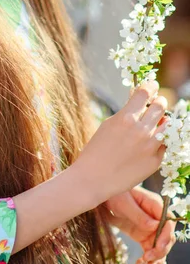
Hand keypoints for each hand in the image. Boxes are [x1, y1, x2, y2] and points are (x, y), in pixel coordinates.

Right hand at [75, 80, 168, 203]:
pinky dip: (160, 140)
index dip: (150, 86)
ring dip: (163, 120)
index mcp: (126, 118)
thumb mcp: (108, 124)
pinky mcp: (156, 161)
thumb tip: (139, 101)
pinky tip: (150, 142)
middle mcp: (141, 131)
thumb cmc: (97, 149)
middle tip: (156, 103)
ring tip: (157, 122)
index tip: (151, 85)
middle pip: (160, 106)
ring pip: (168, 125)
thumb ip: (126, 113)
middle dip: (159, 102)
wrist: (94, 178)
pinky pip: (164, 144)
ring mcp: (151, 147)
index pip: (145, 93)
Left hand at [104, 186, 176, 263]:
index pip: (168, 221)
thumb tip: (155, 226)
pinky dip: (148, 259)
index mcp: (155, 204)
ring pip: (160, 246)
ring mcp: (151, 228)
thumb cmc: (116, 195)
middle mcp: (156, 217)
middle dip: (161, 250)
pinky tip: (140, 263)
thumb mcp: (124, 203)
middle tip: (149, 257)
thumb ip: (139, 215)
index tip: (158, 247)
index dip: (166, 235)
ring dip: (156, 258)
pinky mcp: (143, 236)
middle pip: (167, 236)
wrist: (105, 199)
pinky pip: (150, 249)